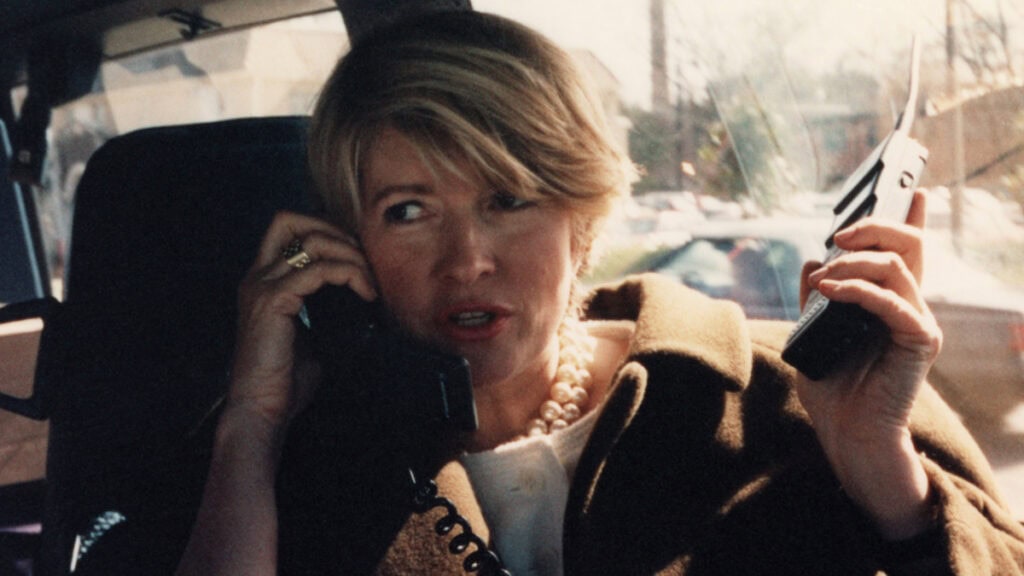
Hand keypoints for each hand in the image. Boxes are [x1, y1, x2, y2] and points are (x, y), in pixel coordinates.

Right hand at [227, 211, 376, 433]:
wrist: (262, 409)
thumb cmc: (284, 383)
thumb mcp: (310, 340)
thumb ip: (324, 316)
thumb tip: (357, 310)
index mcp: (263, 282)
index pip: (288, 229)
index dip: (325, 232)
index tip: (357, 257)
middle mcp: (257, 277)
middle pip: (290, 219)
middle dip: (334, 231)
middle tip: (364, 260)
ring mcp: (261, 286)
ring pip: (310, 239)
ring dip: (349, 253)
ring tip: (370, 280)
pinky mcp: (273, 300)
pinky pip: (318, 269)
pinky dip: (348, 273)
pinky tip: (365, 292)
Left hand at [796, 190, 941, 538]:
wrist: (845, 433)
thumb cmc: (832, 386)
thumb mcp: (814, 330)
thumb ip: (816, 297)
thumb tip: (812, 261)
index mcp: (887, 301)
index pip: (904, 250)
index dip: (910, 217)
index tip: (913, 187)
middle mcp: (908, 306)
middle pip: (908, 246)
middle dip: (877, 226)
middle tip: (840, 232)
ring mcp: (917, 322)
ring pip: (898, 267)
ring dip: (856, 263)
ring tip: (824, 276)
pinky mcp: (919, 342)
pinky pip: (893, 302)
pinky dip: (859, 291)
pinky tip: (831, 291)